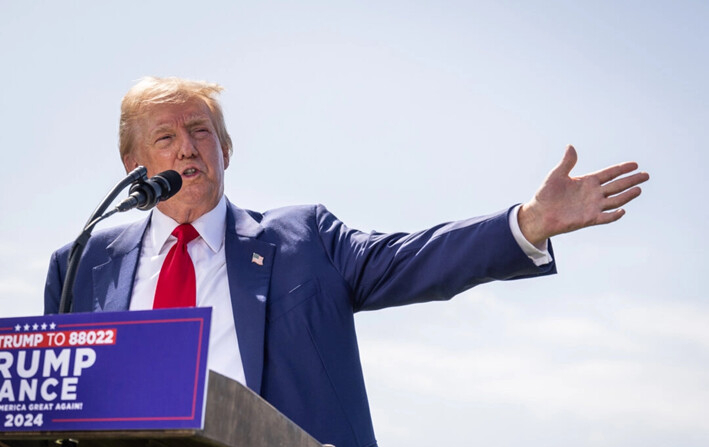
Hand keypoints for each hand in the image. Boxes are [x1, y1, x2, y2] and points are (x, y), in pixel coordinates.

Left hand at [518, 145, 649, 246]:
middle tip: (646, 175)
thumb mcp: (556, 175)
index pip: (609, 174)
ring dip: (627, 196)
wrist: (539, 214)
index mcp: (587, 182)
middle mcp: (593, 194)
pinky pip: (605, 217)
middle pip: (617, 186)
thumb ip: (567, 163)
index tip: (634, 164)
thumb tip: (571, 147)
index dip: (621, 169)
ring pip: (615, 200)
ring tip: (639, 189)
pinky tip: (622, 210)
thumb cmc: (546, 194)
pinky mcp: (588, 219)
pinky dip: (614, 215)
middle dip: (631, 180)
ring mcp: (592, 207)